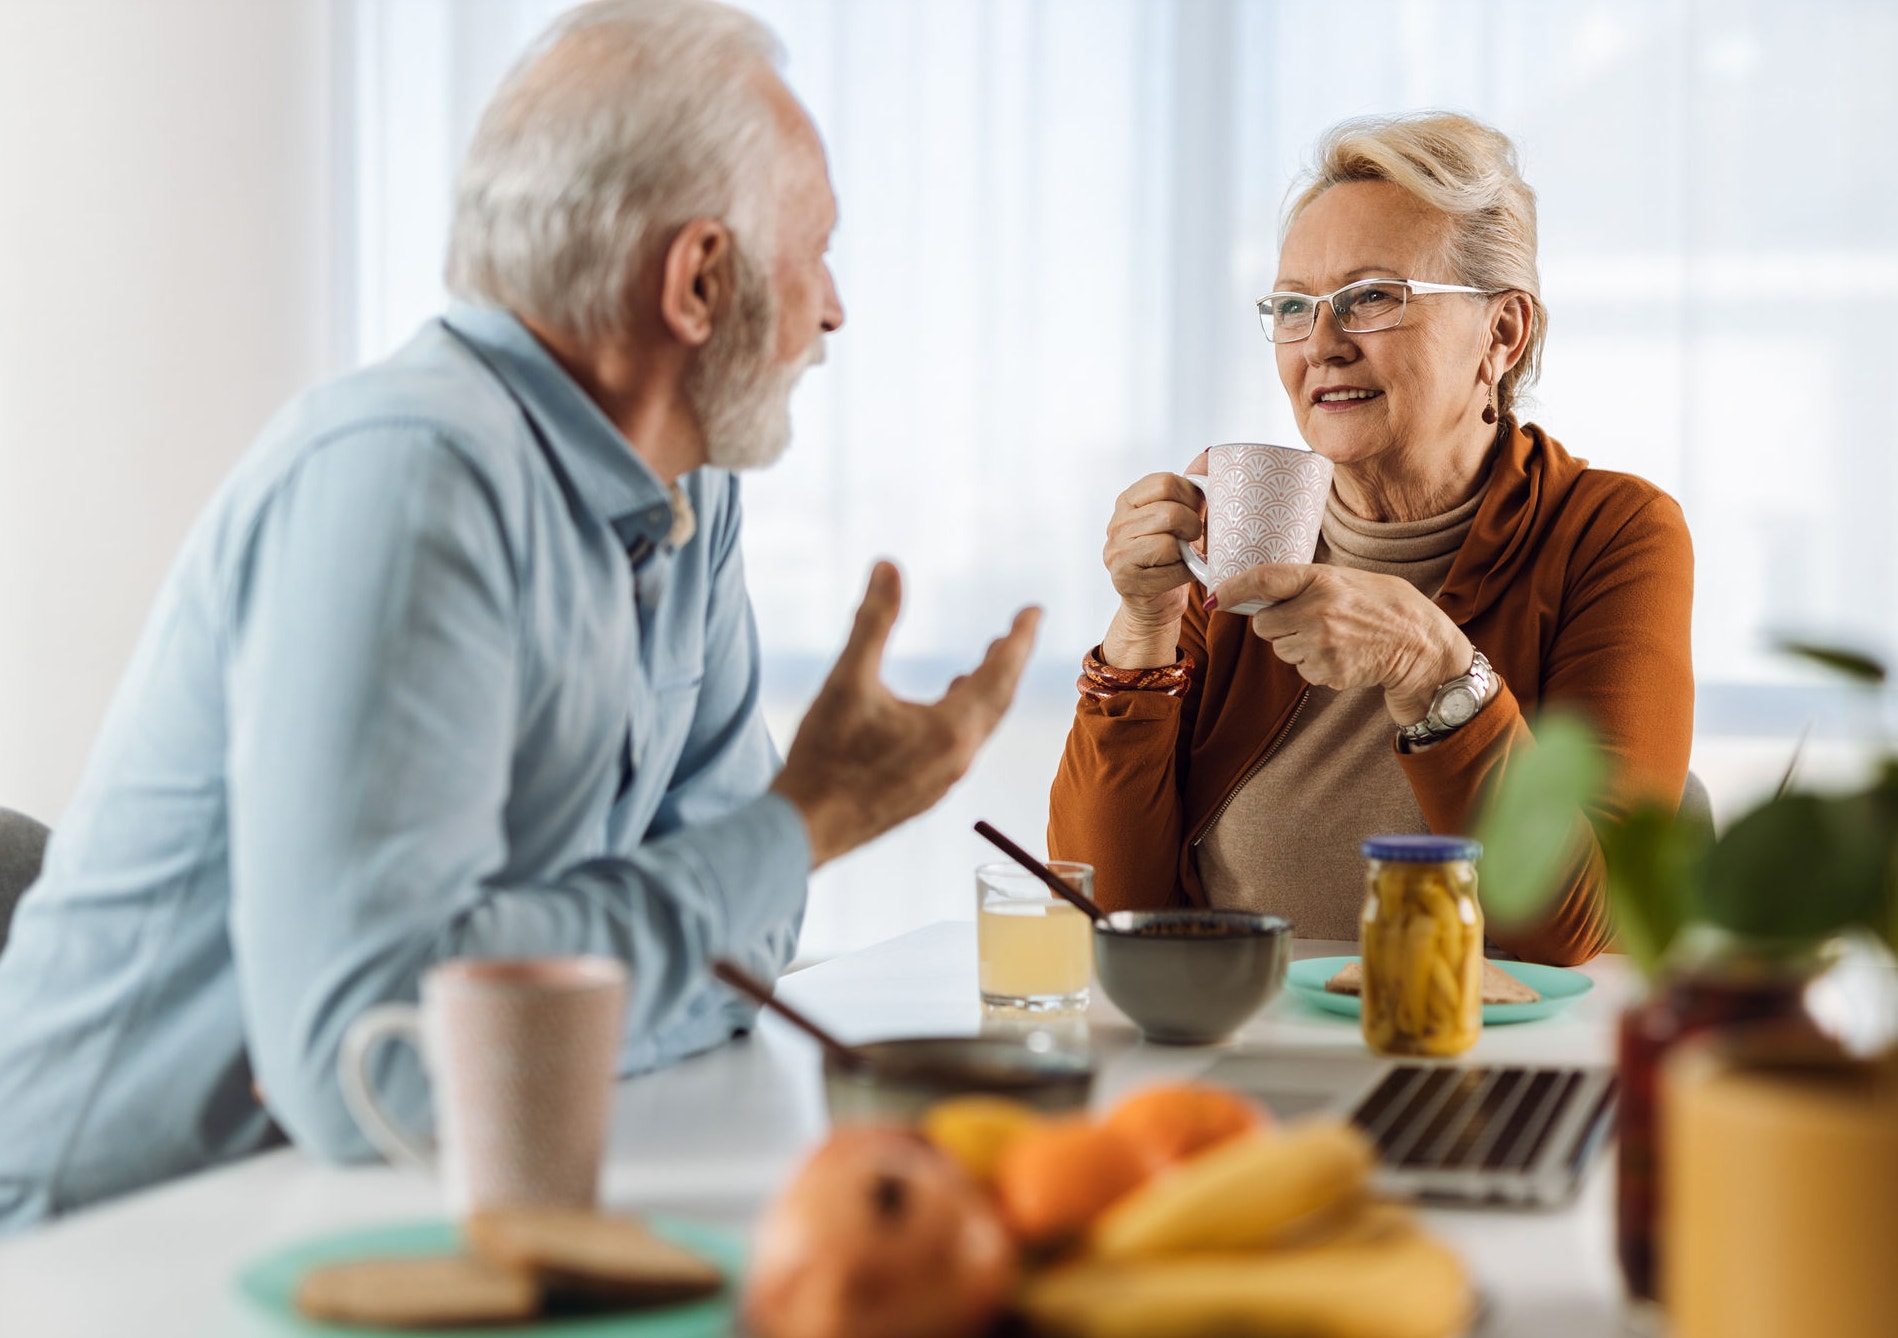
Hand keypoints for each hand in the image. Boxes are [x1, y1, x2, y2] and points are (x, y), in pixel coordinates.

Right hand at [772, 562, 1041, 866]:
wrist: (802, 831)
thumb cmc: (824, 757)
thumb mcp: (846, 680)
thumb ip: (872, 621)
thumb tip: (888, 565)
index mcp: (951, 730)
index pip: (1001, 674)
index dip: (1019, 638)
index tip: (1033, 610)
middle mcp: (958, 759)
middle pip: (998, 702)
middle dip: (1007, 663)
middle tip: (1014, 631)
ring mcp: (943, 782)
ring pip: (979, 728)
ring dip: (985, 692)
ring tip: (979, 666)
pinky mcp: (924, 795)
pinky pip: (960, 748)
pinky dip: (964, 719)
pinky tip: (941, 713)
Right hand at [1100, 455, 1207, 667]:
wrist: (1156, 601)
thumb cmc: (1174, 554)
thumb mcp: (1182, 515)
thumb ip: (1192, 486)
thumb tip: (1209, 454)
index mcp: (1128, 500)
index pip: (1164, 482)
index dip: (1191, 495)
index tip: (1197, 509)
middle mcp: (1116, 524)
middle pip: (1169, 511)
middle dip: (1193, 525)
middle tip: (1194, 537)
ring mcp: (1115, 552)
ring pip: (1167, 541)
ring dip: (1187, 550)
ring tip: (1185, 555)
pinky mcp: (1124, 579)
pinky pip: (1168, 569)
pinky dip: (1184, 572)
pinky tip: (1179, 573)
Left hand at [1207, 564, 1470, 725]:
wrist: (1422, 647)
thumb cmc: (1385, 607)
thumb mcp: (1349, 579)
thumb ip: (1308, 583)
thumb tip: (1261, 591)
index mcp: (1323, 579)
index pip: (1264, 579)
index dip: (1233, 588)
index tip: (1213, 596)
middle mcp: (1318, 611)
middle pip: (1264, 625)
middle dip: (1277, 625)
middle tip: (1308, 621)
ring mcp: (1322, 644)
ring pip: (1280, 650)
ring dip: (1297, 646)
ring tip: (1335, 637)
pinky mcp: (1328, 671)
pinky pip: (1301, 670)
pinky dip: (1316, 665)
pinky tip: (1343, 654)